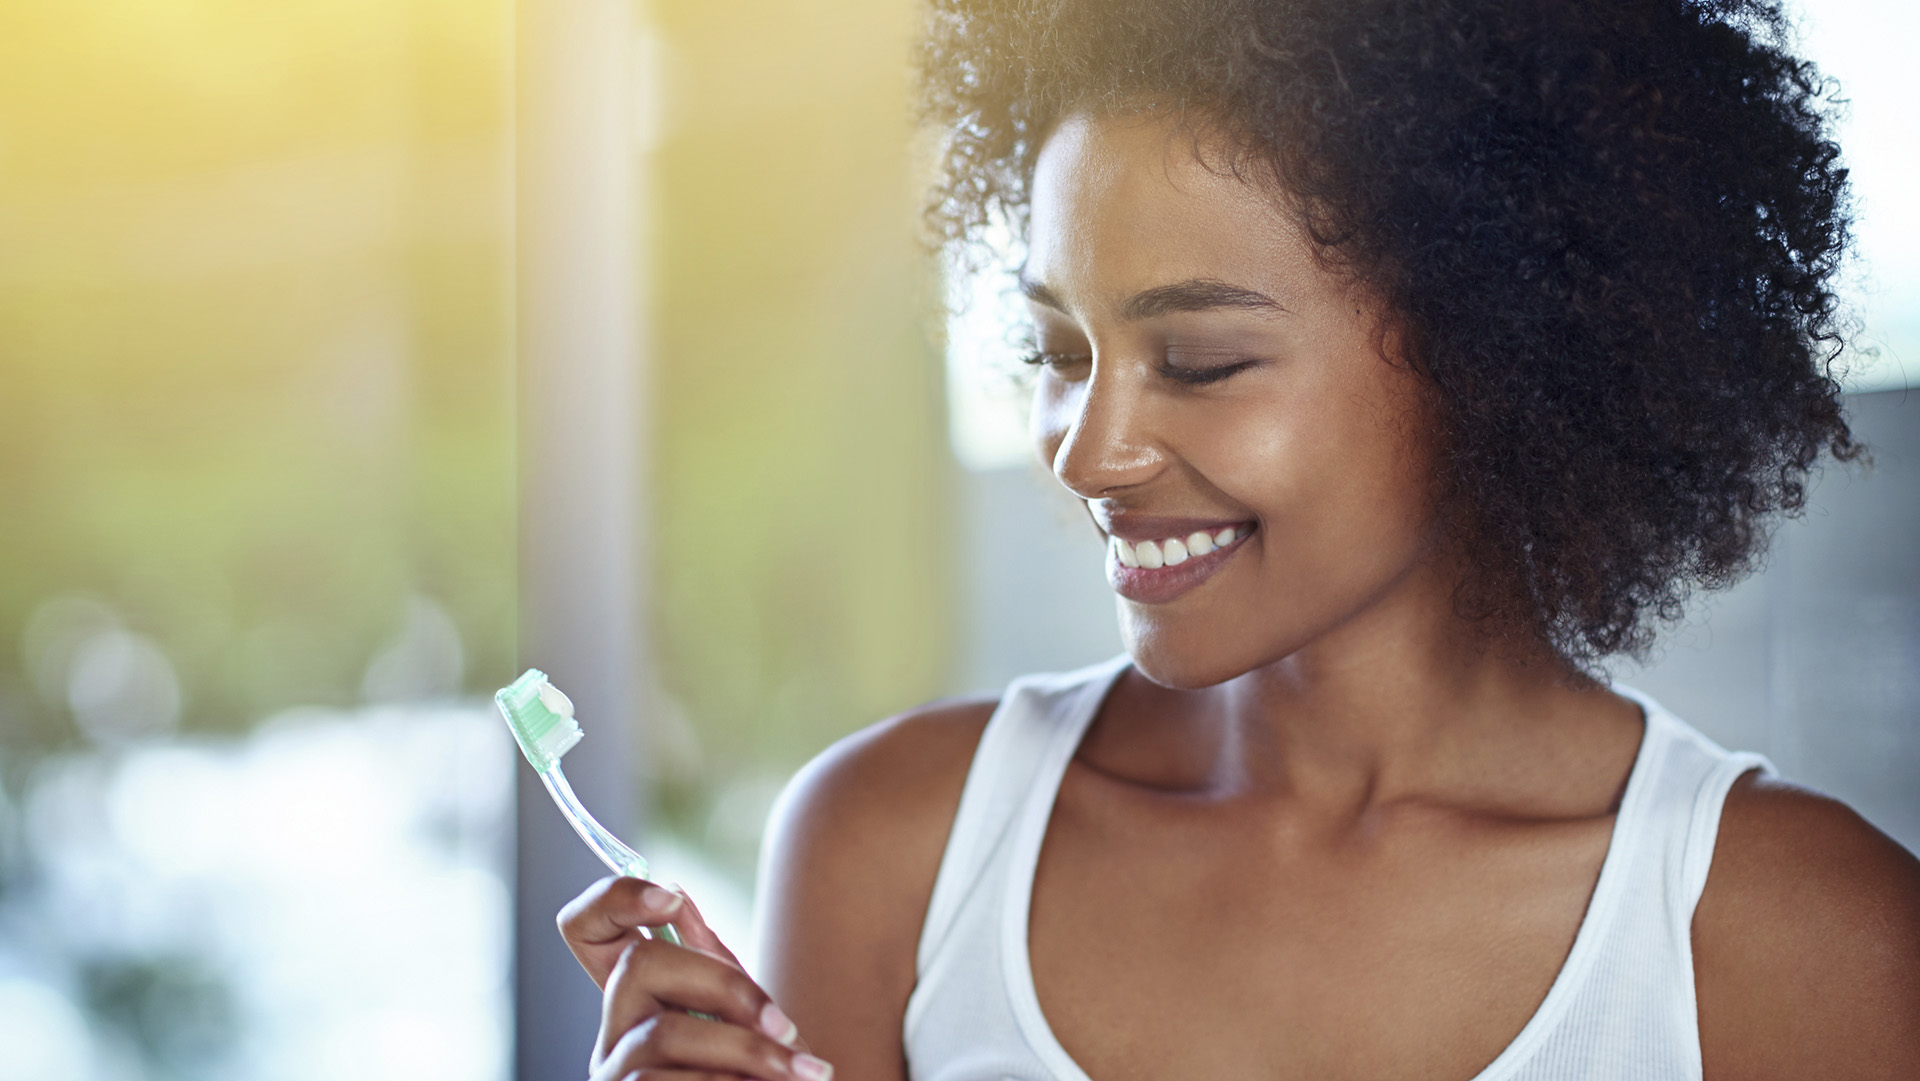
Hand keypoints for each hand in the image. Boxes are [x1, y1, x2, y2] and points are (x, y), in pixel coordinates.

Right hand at [558, 876, 834, 1080]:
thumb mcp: (745, 1021)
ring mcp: (612, 1075)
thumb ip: (714, 968)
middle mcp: (614, 1034)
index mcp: (641, 1000)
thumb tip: (678, 897)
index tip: (671, 898)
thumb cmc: (759, 1080)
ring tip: (802, 1074)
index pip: (588, 929)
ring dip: (747, 1051)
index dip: (614, 899)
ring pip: (664, 1034)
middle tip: (786, 1027)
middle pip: (639, 965)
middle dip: (725, 986)